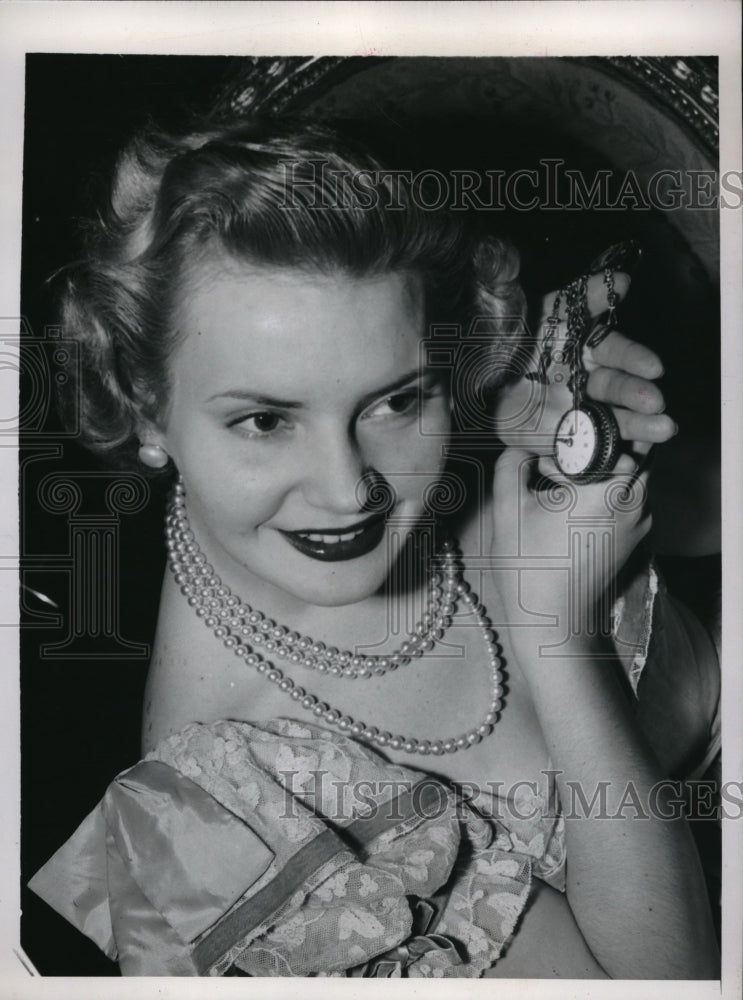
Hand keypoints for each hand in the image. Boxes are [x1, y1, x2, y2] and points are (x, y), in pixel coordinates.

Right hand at [489, 447, 650, 636]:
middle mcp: (635, 502)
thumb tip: (521, 443)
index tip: (555, 436)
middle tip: (558, 456)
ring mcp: (640, 520)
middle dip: (598, 443)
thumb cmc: (531, 571)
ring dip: (604, 466)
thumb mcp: (508, 510)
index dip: (584, 426)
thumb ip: (511, 463)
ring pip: (634, 470)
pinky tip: (571, 502)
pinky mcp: (636, 535)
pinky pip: (630, 494)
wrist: (554, 625)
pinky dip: (608, 488)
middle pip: (631, 447)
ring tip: (560, 481)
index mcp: (609, 490)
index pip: (614, 430)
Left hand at [493, 272, 675, 457]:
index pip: (615, 351)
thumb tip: (623, 279)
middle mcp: (585, 380)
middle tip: (656, 402)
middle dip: (639, 395)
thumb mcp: (540, 311)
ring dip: (639, 427)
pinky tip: (628, 463)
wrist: (467, 376)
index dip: (634, 359)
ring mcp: (574, 412)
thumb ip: (581, 297)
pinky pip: (585, 452)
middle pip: (618, 388)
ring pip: (611, 420)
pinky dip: (609, 459)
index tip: (654, 367)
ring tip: (663, 431)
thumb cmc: (505, 337)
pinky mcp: (559, 440)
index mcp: (583, 347)